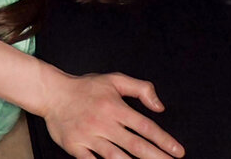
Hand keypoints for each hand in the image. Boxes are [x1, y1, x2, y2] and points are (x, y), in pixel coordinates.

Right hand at [41, 71, 184, 158]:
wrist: (52, 93)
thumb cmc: (85, 87)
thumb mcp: (114, 80)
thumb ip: (140, 89)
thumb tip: (159, 107)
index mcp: (115, 107)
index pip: (145, 126)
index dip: (163, 140)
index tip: (178, 152)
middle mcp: (103, 123)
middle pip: (135, 145)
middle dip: (156, 157)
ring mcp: (88, 136)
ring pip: (115, 157)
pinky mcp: (75, 146)